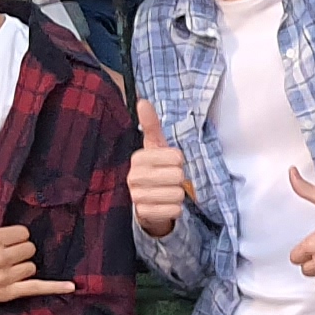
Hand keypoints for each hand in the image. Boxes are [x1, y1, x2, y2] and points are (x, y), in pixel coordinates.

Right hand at [0, 181, 75, 305]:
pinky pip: (36, 288)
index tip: (4, 239)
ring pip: (31, 266)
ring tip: (6, 266)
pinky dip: (55, 288)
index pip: (23, 233)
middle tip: (4, 252)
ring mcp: (4, 277)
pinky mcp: (7, 293)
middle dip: (20, 249)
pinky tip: (71, 287)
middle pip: (29, 249)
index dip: (16, 235)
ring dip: (23, 265)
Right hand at [128, 98, 188, 239]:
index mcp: (138, 158)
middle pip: (178, 176)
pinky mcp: (144, 214)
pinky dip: (176, 209)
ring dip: (178, 194)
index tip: (170, 163)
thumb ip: (151, 125)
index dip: (179, 161)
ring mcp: (137, 196)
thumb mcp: (155, 147)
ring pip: (177, 194)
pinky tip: (166, 204)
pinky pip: (174, 210)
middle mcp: (134, 177)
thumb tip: (142, 101)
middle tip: (170, 180)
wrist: (146, 201)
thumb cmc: (155, 169)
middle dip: (180, 179)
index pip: (176, 157)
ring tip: (167, 191)